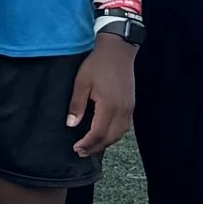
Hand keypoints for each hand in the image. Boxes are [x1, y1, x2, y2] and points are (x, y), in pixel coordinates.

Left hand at [67, 33, 136, 157]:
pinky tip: (105, 134)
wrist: (118, 50)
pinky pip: (124, 127)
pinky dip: (114, 135)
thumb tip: (71, 124)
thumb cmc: (97, 64)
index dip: (87, 143)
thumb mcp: (81, 82)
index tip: (76, 148)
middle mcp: (122, 110)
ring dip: (105, 143)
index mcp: (109, 106)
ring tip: (91, 146)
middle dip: (95, 147)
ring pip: (119, 134)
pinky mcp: (131, 105)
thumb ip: (77, 105)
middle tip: (81, 152)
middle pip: (110, 137)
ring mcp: (129, 108)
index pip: (98, 133)